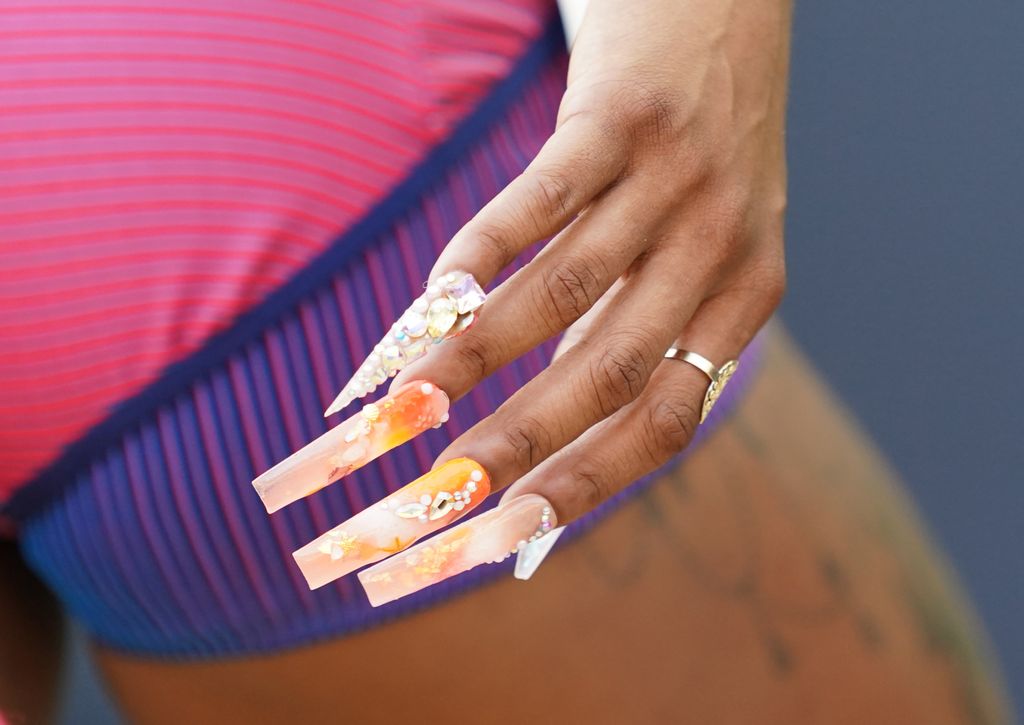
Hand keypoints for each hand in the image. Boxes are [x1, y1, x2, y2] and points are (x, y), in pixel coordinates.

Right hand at [392, 0, 790, 526]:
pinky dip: (483, 250)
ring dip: (476, 358)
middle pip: (611, 374)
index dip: (584, 484)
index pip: (665, 422)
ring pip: (566, 292)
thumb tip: (538, 439)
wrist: (728, 5)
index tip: (505, 533)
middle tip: (440, 496)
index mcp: (744, 299)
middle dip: (518, 444)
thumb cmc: (691, 152)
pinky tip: (435, 296)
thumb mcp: (689, 251)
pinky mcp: (626, 114)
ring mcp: (678, 181)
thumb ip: (624, 333)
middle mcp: (722, 249)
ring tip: (405, 408)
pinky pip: (545, 197)